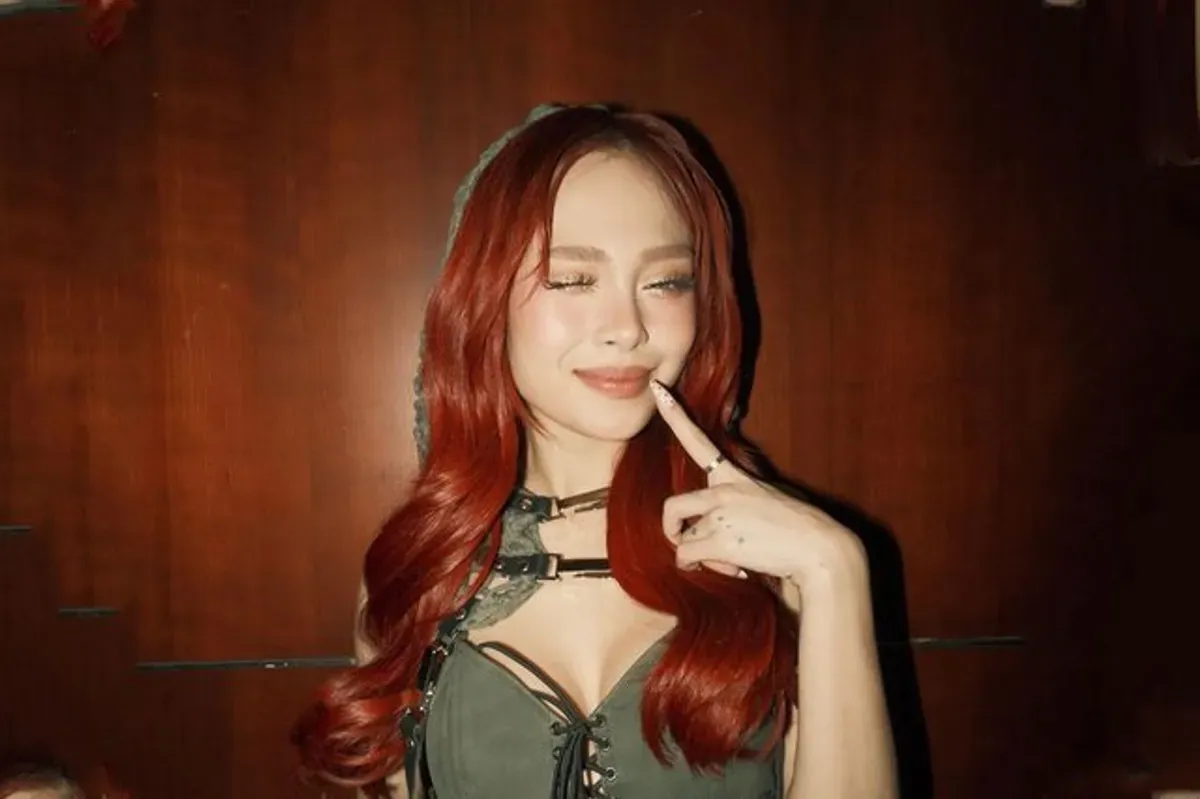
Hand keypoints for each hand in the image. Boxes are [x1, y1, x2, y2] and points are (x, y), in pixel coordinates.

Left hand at [650, 380, 864, 588]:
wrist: (821, 550)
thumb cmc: (799, 530)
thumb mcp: (769, 499)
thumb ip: (740, 503)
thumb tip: (719, 523)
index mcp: (735, 477)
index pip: (698, 441)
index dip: (675, 415)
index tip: (657, 389)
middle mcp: (723, 490)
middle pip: (672, 507)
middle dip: (673, 530)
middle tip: (688, 544)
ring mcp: (720, 514)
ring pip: (683, 539)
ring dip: (699, 556)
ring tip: (729, 561)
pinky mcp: (720, 540)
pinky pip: (687, 557)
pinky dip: (701, 568)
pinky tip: (732, 569)